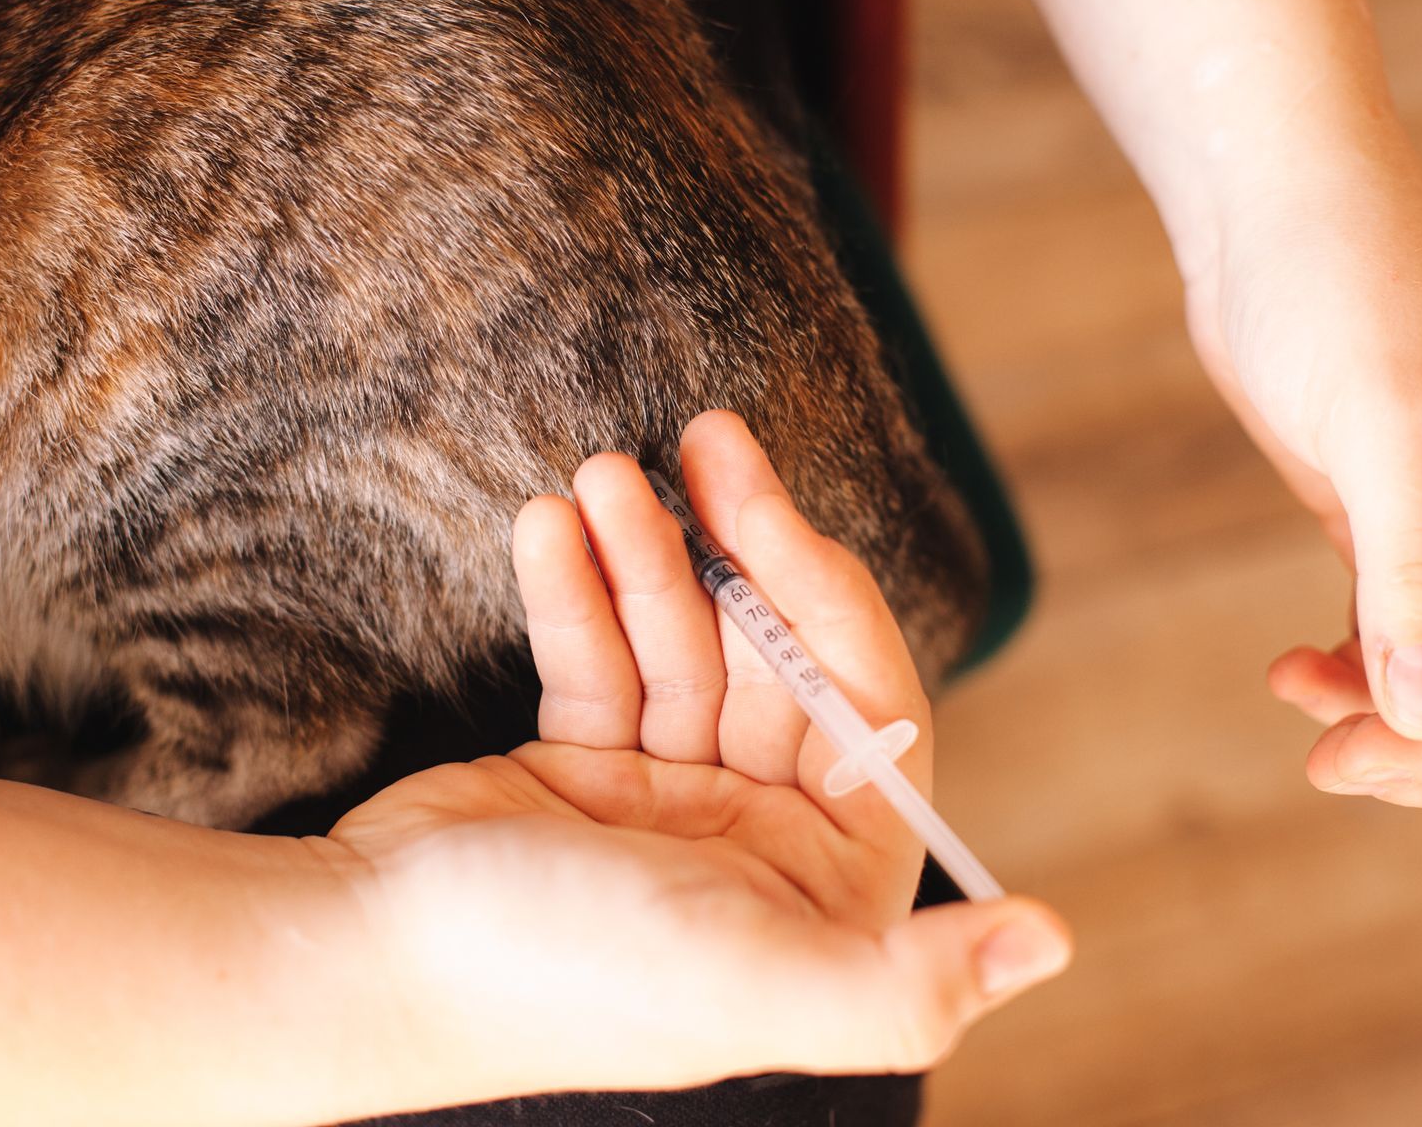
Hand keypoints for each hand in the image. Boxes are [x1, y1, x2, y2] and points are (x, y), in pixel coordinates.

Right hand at [323, 412, 1068, 1107]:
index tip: (769, 510)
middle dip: (734, 548)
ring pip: (681, 643)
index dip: (829, 600)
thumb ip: (913, 980)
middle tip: (704, 440)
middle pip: (773, 659)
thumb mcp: (761, 983)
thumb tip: (1055, 935)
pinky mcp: (577, 767)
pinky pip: (598, 659)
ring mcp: (664, 801)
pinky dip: (576, 592)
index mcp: (823, 891)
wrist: (366, 965)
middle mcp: (754, 841)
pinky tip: (550, 524)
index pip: (868, 711)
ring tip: (602, 474)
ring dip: (645, 554)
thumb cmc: (569, 977)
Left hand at [1185, 172, 1421, 805]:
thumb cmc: (1342, 279)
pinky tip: (1293, 673)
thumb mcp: (1385, 415)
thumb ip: (1415, 563)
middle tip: (1325, 763)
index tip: (1361, 756)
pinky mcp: (1394, 521)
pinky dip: (1357, 674)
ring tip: (1301, 711)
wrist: (1273, 209)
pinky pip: (1402, 635)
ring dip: (1394, 721)